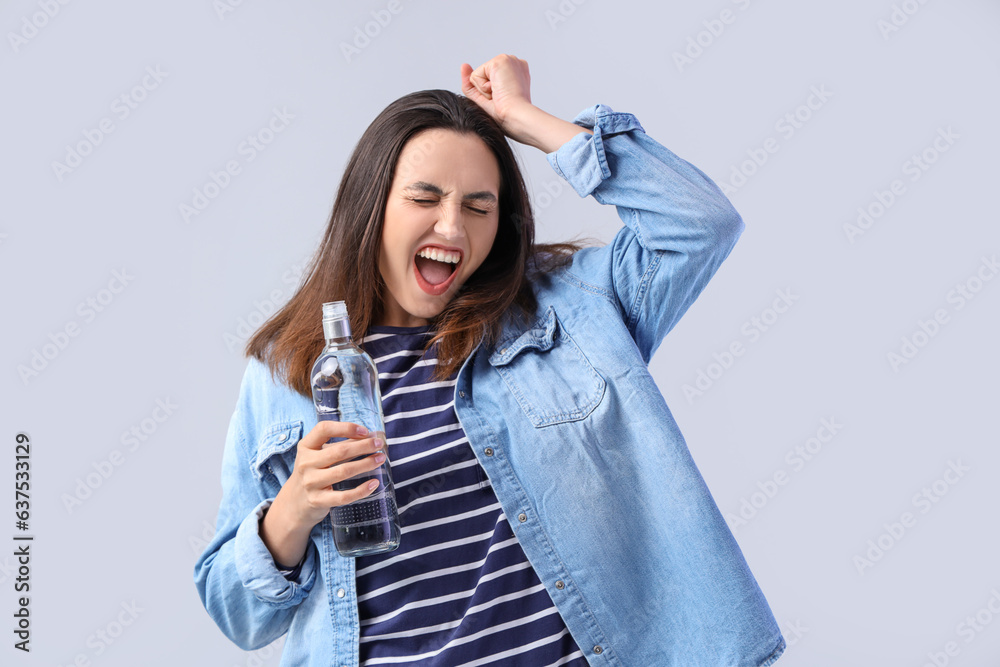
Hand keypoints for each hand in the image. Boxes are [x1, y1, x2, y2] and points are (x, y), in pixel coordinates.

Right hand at [260, 420, 386, 566]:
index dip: (346, 428)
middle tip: (379, 444)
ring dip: (365, 464)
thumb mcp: (318, 456)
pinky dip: (361, 490)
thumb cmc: (312, 473)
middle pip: (339, 451)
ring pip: (343, 471)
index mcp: (306, 446)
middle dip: (363, 446)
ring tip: (380, 459)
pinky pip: (343, 496)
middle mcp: (306, 463)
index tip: (365, 431)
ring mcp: (310, 483)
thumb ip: (339, 445)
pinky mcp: (317, 501)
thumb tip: (370, 438)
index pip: (324, 429)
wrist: (294, 503)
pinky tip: (374, 483)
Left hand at [460, 54, 534, 141]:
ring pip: (478, 75)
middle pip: (483, 77)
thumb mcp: (486, 99)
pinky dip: (482, 88)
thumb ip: (472, 83)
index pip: (491, 79)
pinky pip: (475, 76)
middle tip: (502, 99)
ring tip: (501, 95)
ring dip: (485, 90)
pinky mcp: (499, 61)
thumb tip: (464, 65)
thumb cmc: (507, 115)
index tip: (505, 100)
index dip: (492, 93)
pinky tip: (497, 90)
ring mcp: (508, 60)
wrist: (516, 117)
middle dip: (487, 91)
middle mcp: (515, 63)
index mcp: (517, 73)